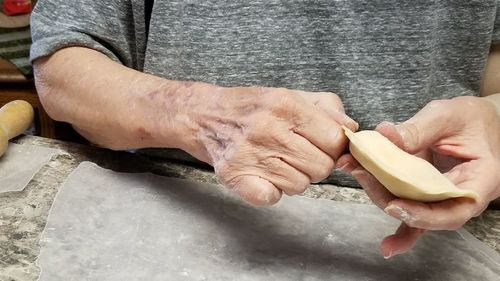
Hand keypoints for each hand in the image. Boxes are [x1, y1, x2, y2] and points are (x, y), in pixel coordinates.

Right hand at [176, 83, 357, 204]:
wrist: (205, 116)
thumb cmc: (253, 107)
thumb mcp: (291, 95)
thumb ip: (327, 108)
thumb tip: (351, 130)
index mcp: (286, 105)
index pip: (335, 140)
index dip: (334, 146)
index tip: (323, 145)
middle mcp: (268, 129)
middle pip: (322, 167)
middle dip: (316, 164)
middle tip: (298, 154)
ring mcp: (250, 155)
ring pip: (300, 185)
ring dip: (294, 177)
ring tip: (277, 161)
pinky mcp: (236, 176)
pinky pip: (272, 198)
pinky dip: (272, 191)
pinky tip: (264, 176)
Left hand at [337, 96, 499, 257]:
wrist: (481, 121)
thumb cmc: (471, 119)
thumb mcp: (448, 116)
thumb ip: (418, 128)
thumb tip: (384, 135)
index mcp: (479, 181)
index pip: (455, 210)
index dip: (424, 214)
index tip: (395, 205)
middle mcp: (462, 197)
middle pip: (427, 214)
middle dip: (390, 199)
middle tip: (362, 174)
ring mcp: (443, 199)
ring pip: (413, 211)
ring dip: (381, 196)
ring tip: (356, 173)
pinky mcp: (427, 194)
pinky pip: (412, 211)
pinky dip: (394, 218)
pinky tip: (384, 244)